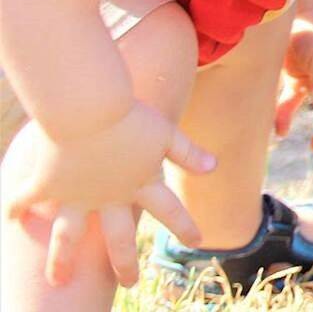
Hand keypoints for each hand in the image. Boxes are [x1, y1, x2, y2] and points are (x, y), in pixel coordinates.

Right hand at [2, 101, 213, 286]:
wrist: (88, 108)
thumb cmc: (129, 115)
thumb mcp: (165, 132)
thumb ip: (188, 152)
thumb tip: (214, 168)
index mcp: (142, 183)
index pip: (170, 210)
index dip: (184, 225)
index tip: (197, 242)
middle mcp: (108, 197)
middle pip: (119, 239)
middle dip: (125, 263)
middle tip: (129, 283)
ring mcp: (75, 196)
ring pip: (68, 238)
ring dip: (61, 261)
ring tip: (58, 280)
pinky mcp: (46, 186)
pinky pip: (26, 201)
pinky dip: (16, 208)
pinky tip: (9, 218)